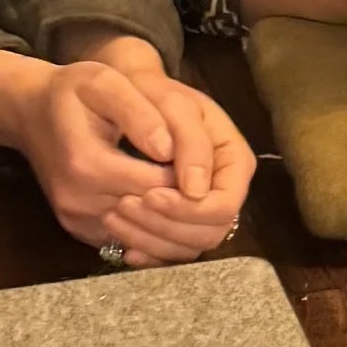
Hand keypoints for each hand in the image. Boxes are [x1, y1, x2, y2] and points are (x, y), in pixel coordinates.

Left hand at [89, 75, 256, 267]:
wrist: (127, 98)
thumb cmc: (151, 93)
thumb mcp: (172, 102)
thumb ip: (190, 140)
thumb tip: (194, 189)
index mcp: (234, 161)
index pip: (225, 204)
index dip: (189, 208)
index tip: (149, 194)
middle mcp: (222, 191)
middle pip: (209, 233)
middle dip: (165, 225)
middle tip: (122, 204)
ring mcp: (201, 211)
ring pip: (187, 248)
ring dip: (150, 238)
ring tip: (112, 215)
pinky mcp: (177, 224)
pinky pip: (169, 254)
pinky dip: (147, 252)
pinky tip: (123, 242)